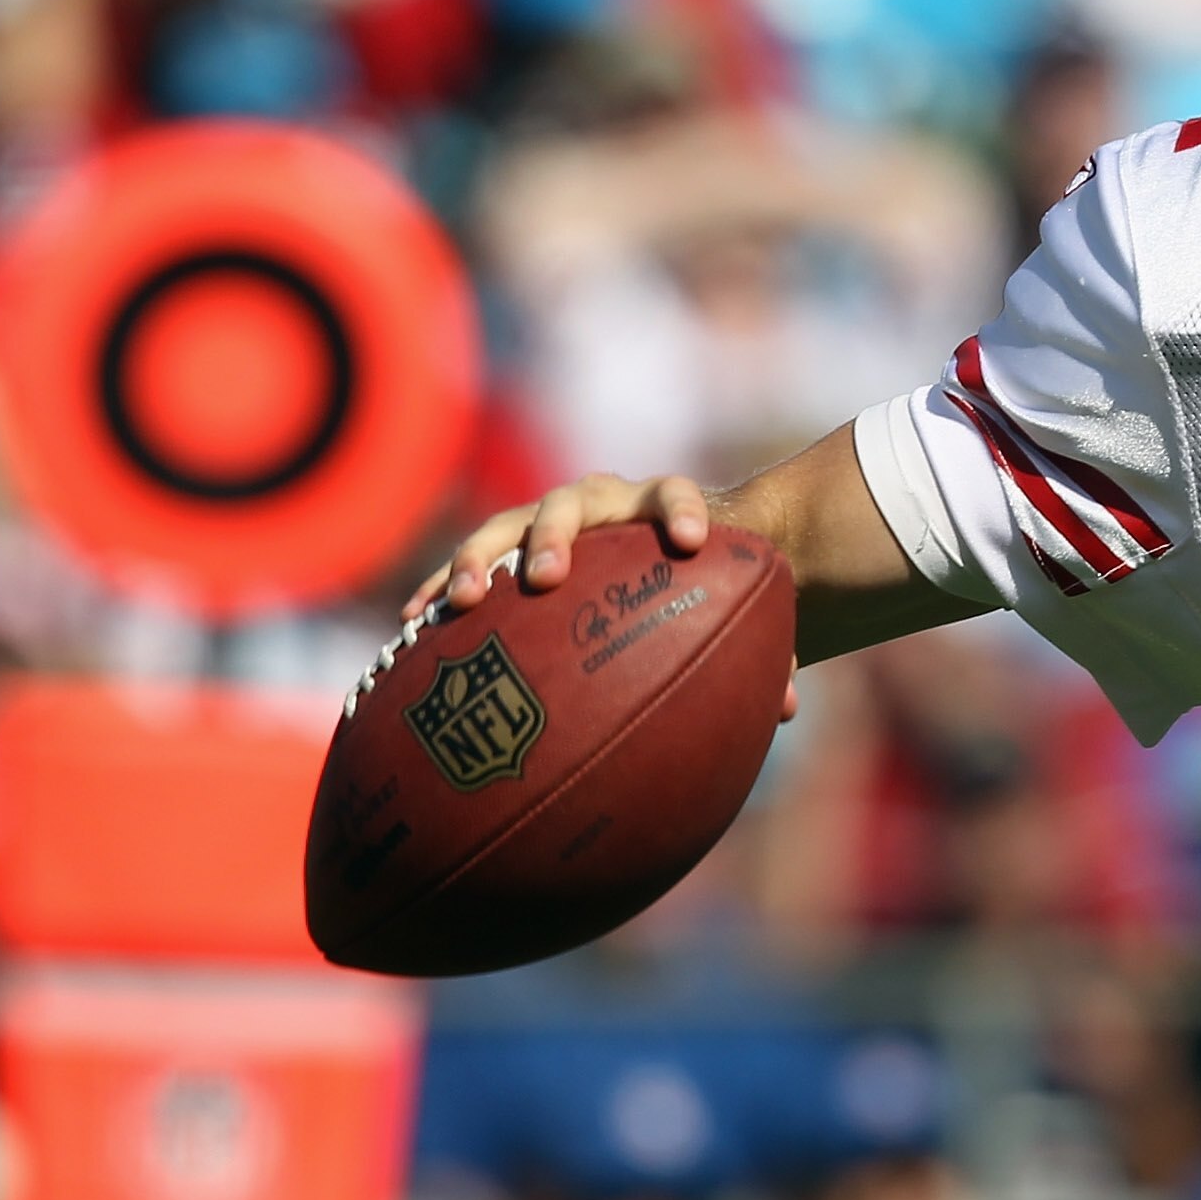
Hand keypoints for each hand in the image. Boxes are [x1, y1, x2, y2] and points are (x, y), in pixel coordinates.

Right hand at [407, 473, 798, 720]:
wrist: (670, 557)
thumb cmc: (710, 587)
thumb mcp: (739, 612)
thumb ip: (766, 651)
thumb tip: (786, 707)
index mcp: (663, 509)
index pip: (674, 492)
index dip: (682, 510)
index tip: (691, 540)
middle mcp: (603, 507)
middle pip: (571, 504)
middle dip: (555, 535)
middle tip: (546, 576)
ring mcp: (548, 524)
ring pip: (508, 527)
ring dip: (484, 559)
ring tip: (466, 601)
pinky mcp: (510, 553)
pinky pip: (471, 567)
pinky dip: (444, 589)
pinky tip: (414, 625)